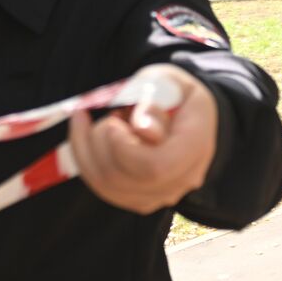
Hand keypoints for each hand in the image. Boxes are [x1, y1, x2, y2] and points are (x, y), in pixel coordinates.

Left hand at [69, 64, 218, 214]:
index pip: (155, 167)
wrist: (182, 111)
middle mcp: (184, 178)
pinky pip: (102, 188)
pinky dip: (86, 159)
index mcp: (196, 145)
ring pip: (108, 186)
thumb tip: (142, 129)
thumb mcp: (165, 81)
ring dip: (90, 149)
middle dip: (100, 143)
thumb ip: (154, 100)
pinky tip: (87, 134)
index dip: (123, 148)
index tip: (114, 121)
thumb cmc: (171, 91)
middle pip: (126, 178)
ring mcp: (163, 194)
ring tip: (104, 123)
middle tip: (111, 114)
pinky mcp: (141, 199)